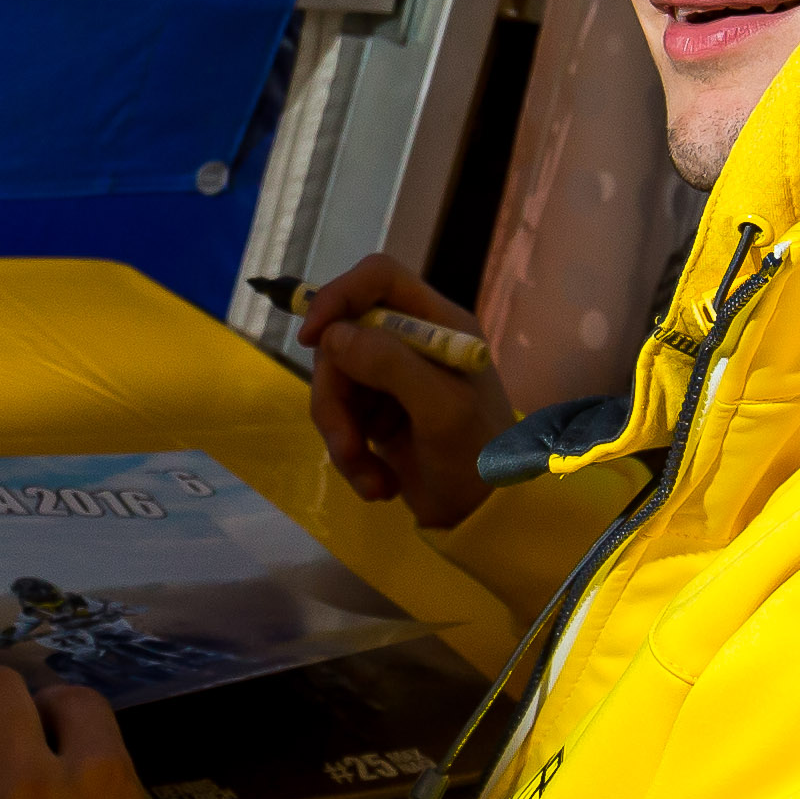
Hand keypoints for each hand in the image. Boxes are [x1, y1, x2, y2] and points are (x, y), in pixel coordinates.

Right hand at [301, 253, 515, 529]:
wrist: (488, 521)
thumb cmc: (480, 458)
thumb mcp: (442, 410)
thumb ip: (390, 364)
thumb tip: (333, 336)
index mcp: (438, 324)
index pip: (377, 277)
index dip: (339, 297)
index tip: (312, 337)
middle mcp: (412, 342)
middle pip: (341, 338)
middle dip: (335, 395)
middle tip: (348, 445)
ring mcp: (392, 380)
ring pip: (334, 384)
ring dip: (342, 437)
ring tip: (371, 478)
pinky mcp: (377, 416)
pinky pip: (340, 421)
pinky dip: (351, 457)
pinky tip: (380, 485)